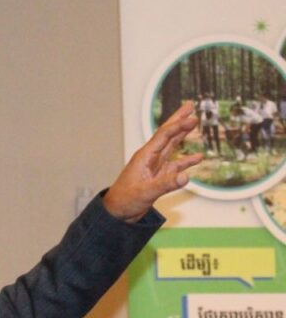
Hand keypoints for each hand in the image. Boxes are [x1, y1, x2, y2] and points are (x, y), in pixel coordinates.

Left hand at [104, 101, 203, 221]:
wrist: (118, 212)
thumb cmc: (125, 200)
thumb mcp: (146, 192)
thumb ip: (166, 184)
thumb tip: (186, 176)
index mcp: (145, 156)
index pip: (164, 136)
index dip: (178, 126)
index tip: (193, 118)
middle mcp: (150, 158)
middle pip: (167, 134)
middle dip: (179, 119)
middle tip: (190, 105)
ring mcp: (155, 166)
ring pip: (172, 146)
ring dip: (183, 134)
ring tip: (194, 122)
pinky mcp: (159, 177)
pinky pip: (176, 165)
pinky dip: (187, 161)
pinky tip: (198, 157)